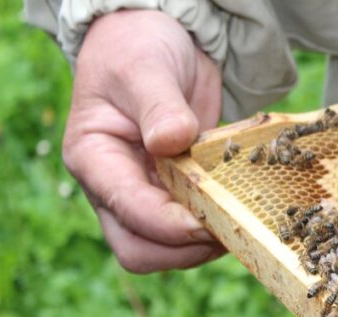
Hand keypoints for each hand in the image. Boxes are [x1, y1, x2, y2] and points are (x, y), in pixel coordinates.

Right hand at [63, 9, 224, 272]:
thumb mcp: (146, 68)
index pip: (126, 210)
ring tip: (241, 219)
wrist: (158, 44)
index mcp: (94, 159)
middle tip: (230, 229)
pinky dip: (219, 228)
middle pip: (140, 250)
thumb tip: (171, 142)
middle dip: (184, 250)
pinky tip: (243, 209)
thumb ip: (158, 106)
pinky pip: (193, 233)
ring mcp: (145, 197)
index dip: (167, 224)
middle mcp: (114, 188)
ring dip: (205, 245)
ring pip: (169, 251)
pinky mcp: (174, 199)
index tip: (207, 221)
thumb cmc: (140, 50)